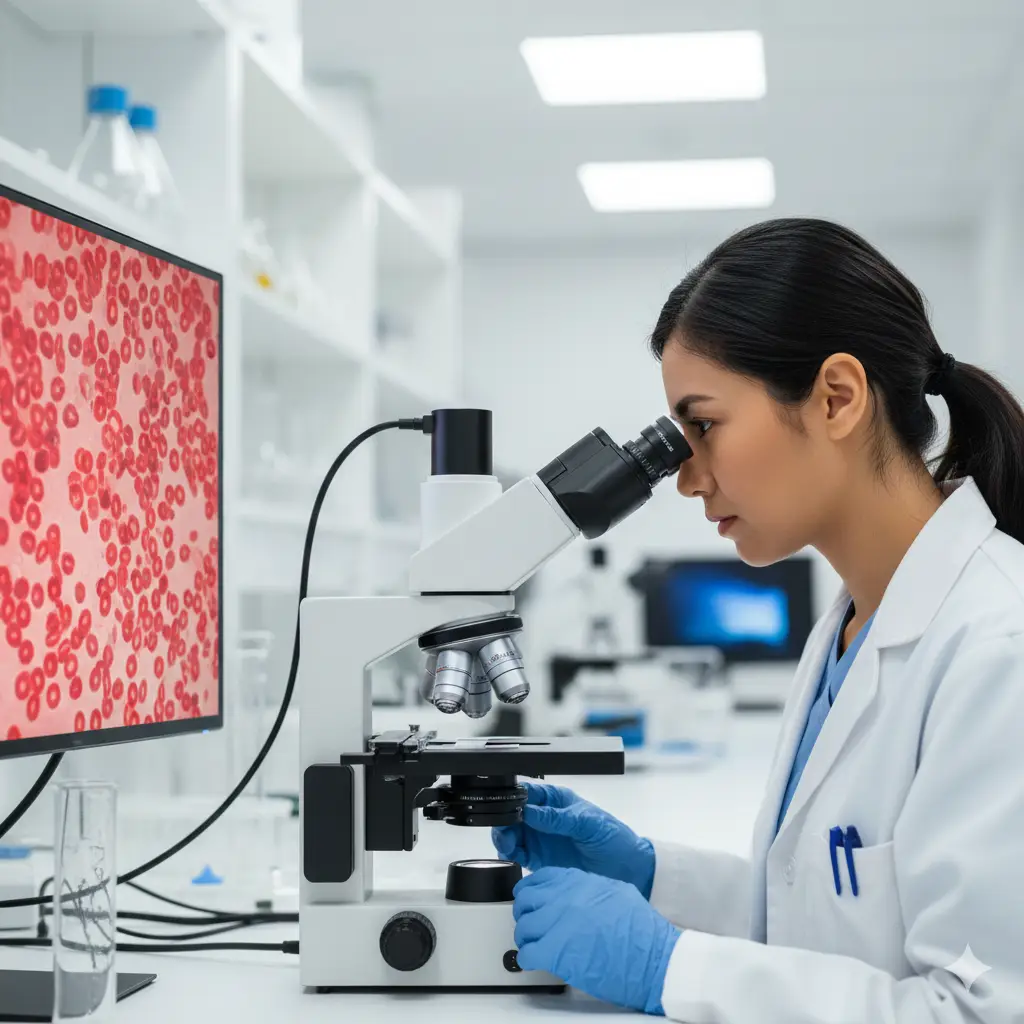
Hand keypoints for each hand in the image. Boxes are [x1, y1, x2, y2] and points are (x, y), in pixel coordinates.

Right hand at [491, 781, 655, 896]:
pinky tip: (512, 855)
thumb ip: (558, 818)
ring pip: (511, 833)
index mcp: (557, 800)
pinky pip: (517, 855)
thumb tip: (531, 812)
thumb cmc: (615, 839)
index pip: (528, 792)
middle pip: (513, 813)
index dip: (514, 796)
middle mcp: (545, 818)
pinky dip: (510, 854)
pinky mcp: (540, 861)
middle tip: (505, 829)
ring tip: (509, 843)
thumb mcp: (588, 823)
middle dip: (504, 818)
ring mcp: (542, 839)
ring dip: (504, 836)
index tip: (507, 805)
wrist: (629, 872)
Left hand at [513, 866, 679, 1014]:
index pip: (540, 878)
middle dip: (524, 914)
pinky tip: (536, 962)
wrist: (655, 959)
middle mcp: (565, 897)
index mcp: (579, 882)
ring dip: (525, 939)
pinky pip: (527, 953)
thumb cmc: (643, 931)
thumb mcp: (616, 892)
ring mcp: (558, 923)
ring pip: (523, 927)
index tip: (531, 901)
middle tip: (531, 925)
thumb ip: (590, 889)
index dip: (531, 891)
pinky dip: (527, 960)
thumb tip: (574, 896)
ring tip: (533, 946)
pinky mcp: (556, 952)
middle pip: (525, 900)